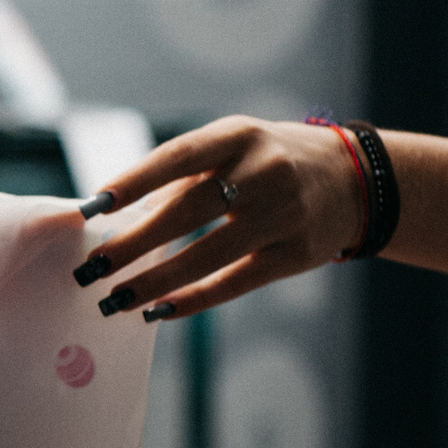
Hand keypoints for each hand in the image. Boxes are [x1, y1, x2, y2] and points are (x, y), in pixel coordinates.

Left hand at [76, 115, 365, 320]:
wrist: (355, 180)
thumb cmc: (269, 162)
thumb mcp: (235, 147)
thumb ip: (185, 174)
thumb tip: (119, 215)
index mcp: (239, 136)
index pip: (179, 156)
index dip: (136, 180)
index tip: (95, 205)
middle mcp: (264, 171)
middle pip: (188, 211)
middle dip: (134, 242)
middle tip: (92, 267)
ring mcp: (284, 214)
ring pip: (209, 254)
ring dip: (156, 280)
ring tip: (114, 298)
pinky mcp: (296, 254)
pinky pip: (236, 282)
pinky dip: (193, 300)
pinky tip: (158, 311)